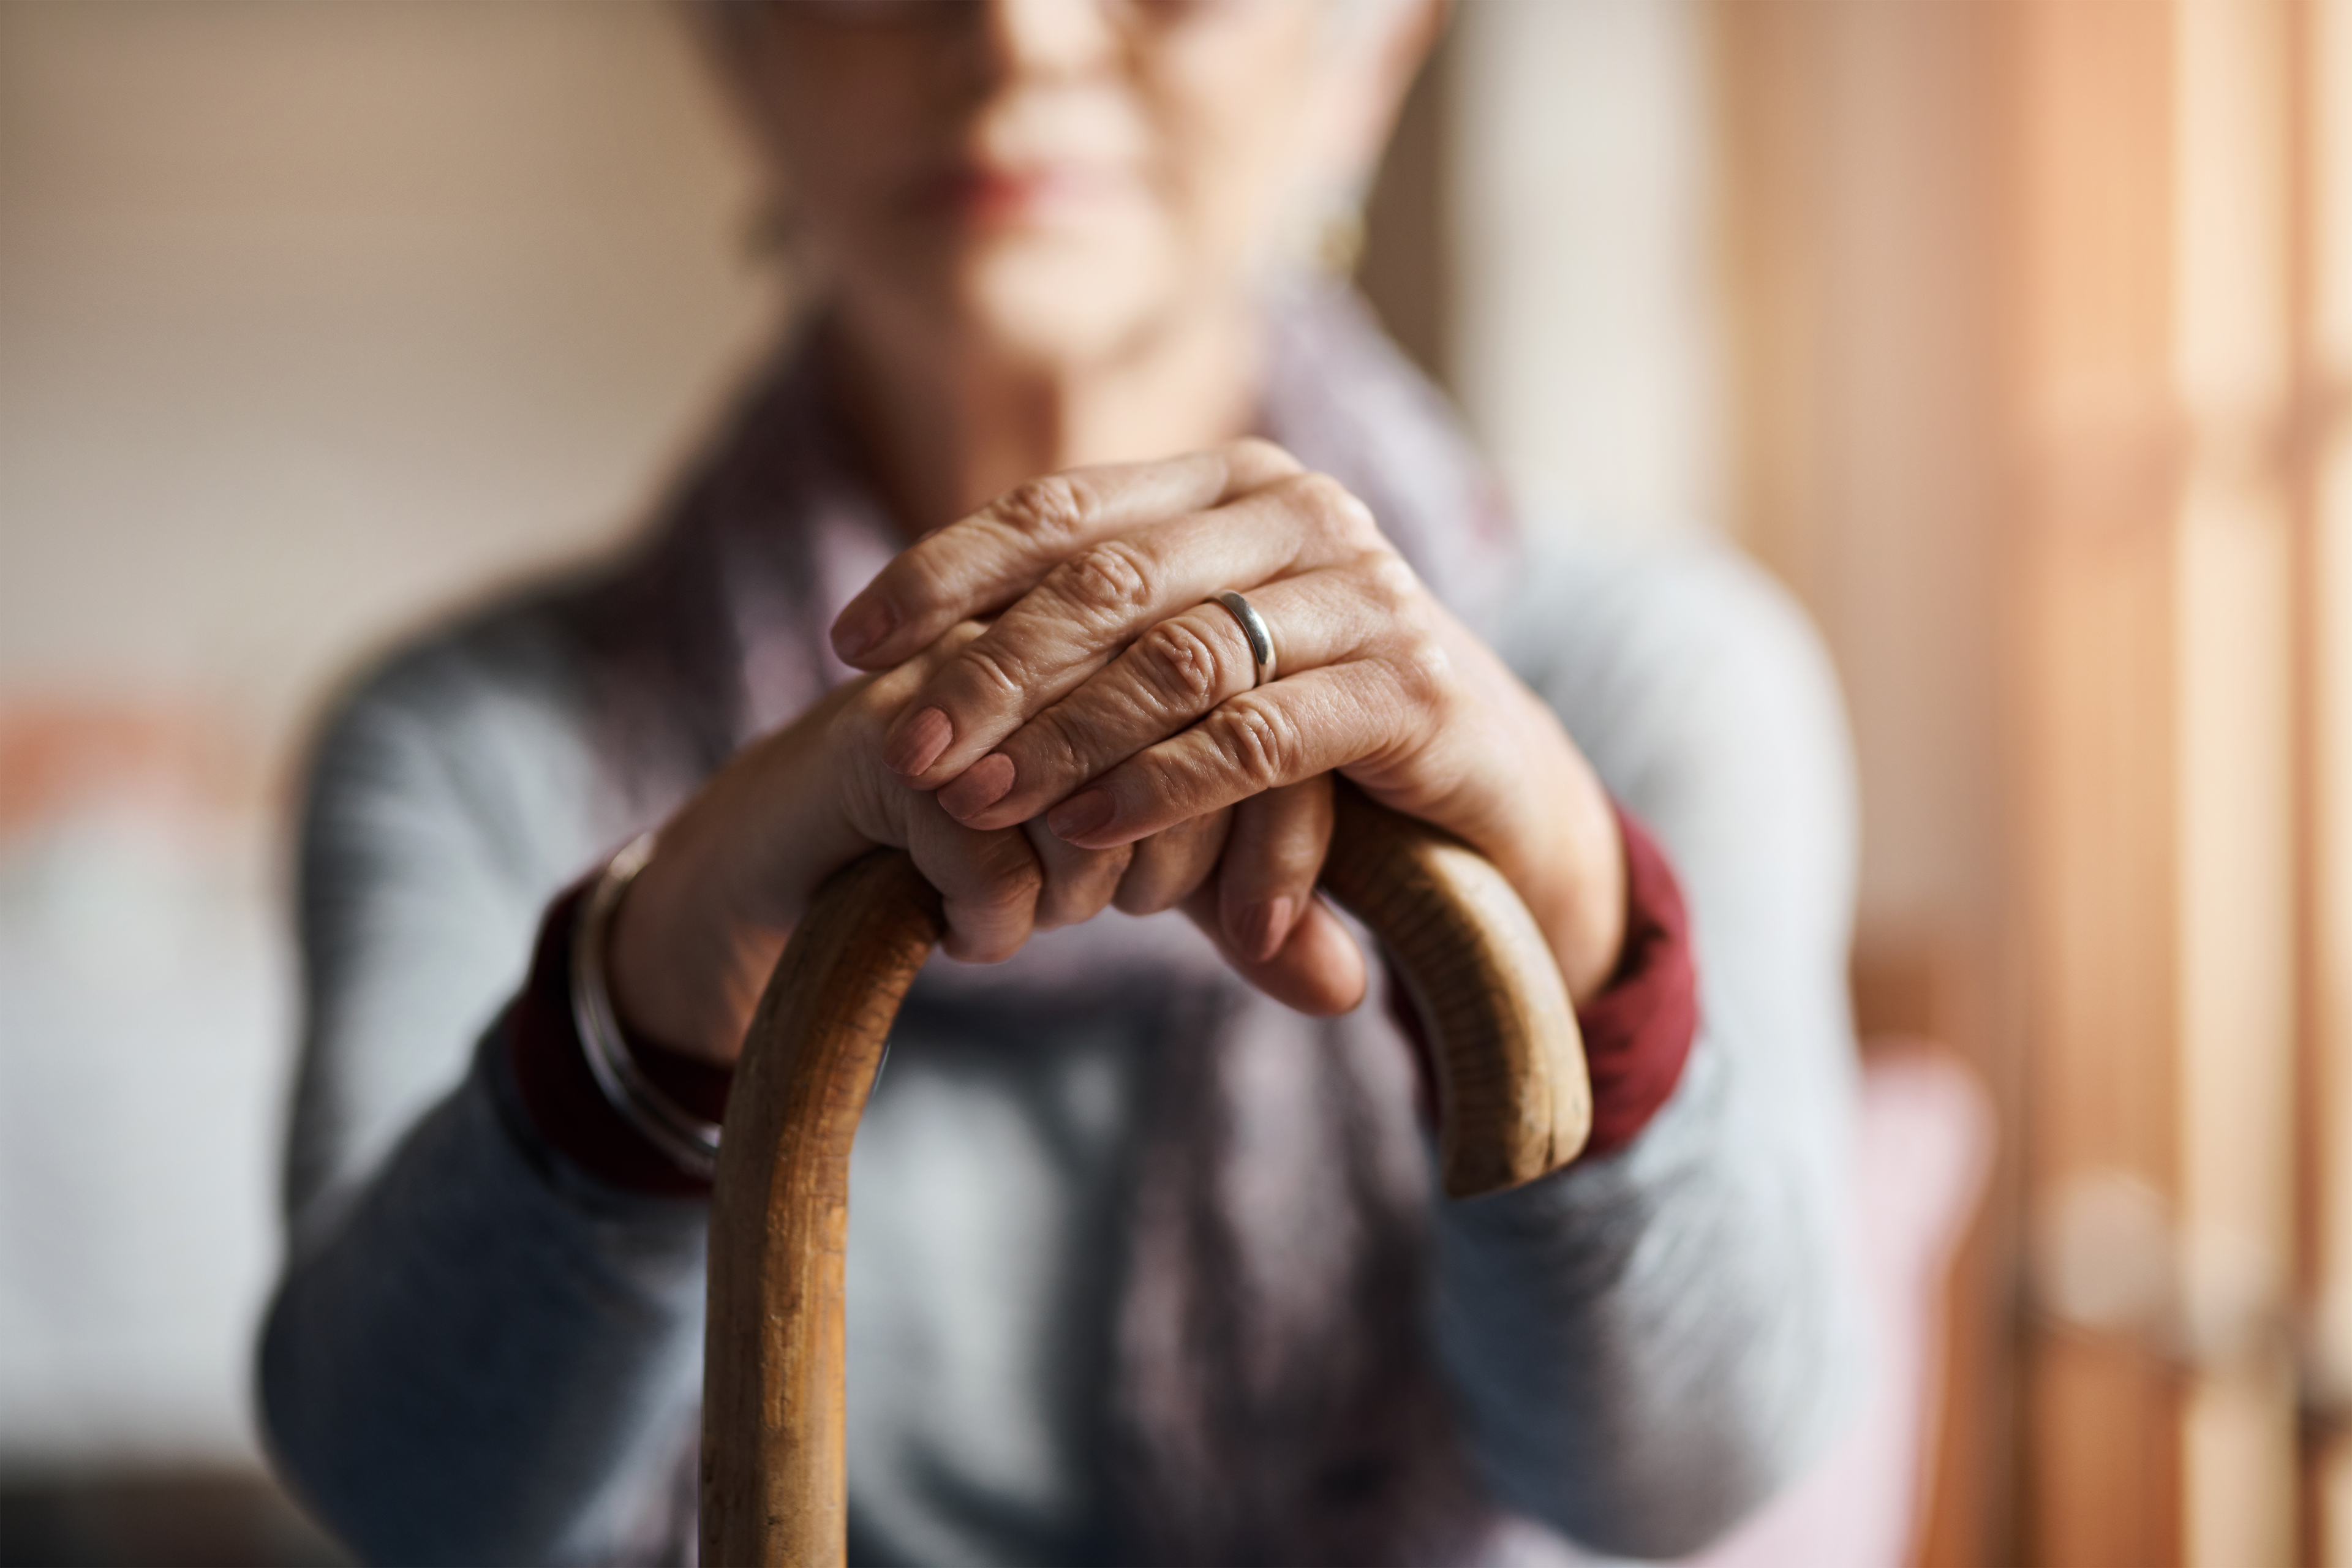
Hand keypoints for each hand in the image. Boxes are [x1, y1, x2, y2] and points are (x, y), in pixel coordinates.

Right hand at [604, 623, 1360, 1065]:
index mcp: (1140, 624)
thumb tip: (1352, 989)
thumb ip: (1252, 915)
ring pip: (1096, 799)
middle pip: (1197, 748)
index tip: (1253, 929)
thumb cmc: (986, 849)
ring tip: (1046, 917)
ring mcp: (968, 671)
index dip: (1282, 842)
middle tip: (1119, 911)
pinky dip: (995, 920)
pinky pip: (991, 850)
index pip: (1271, 715)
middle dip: (1178, 868)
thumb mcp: (1144, 876)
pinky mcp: (885, 740)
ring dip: (1082, 891)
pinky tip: (973, 935)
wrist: (790, 864)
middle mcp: (1061, 626)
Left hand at [829, 440, 1628, 1005]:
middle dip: (988, 669)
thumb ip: (1089, 657)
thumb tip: (902, 679)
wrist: (1496, 800)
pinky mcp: (1410, 688)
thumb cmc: (1315, 736)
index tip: (852, 643)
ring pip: (1177, 655)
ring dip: (1062, 736)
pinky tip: (1085, 830)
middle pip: (1107, 580)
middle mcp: (1301, 512)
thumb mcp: (1195, 678)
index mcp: (1234, 484)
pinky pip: (1258, 735)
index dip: (946, 569)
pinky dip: (1162, 786)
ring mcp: (1366, 592)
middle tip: (902, 747)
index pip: (1063, 508)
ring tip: (977, 801)